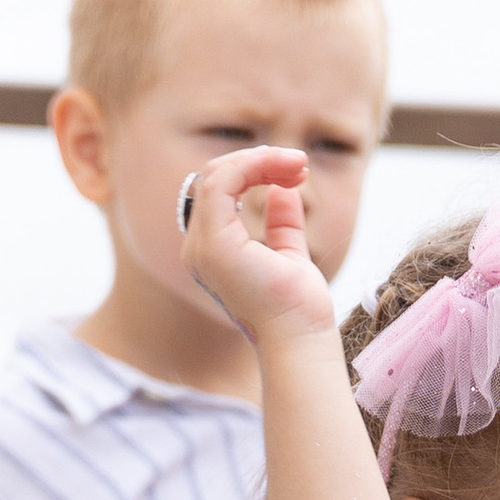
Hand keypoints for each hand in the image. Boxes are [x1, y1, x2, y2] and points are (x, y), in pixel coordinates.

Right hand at [176, 144, 337, 350]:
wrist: (300, 339)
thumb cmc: (299, 310)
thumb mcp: (291, 255)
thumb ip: (283, 224)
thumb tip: (284, 190)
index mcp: (213, 253)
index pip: (221, 192)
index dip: (255, 171)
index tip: (297, 172)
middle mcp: (199, 250)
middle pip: (214, 178)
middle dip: (258, 162)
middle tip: (300, 165)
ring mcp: (202, 247)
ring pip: (216, 174)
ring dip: (260, 160)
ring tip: (298, 164)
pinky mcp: (214, 244)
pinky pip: (221, 182)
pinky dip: (252, 165)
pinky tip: (283, 167)